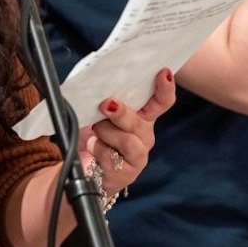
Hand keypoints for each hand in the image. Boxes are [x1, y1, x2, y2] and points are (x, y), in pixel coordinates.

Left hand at [78, 68, 175, 197]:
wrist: (82, 168)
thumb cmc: (93, 136)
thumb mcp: (98, 113)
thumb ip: (106, 100)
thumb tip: (101, 86)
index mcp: (142, 117)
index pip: (160, 102)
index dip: (165, 88)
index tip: (164, 73)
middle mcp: (143, 136)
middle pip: (140, 122)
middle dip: (121, 112)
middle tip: (106, 105)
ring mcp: (137, 156)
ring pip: (127, 140)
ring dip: (105, 132)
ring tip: (94, 131)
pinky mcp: (126, 173)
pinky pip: (111, 156)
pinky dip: (97, 148)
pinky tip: (93, 149)